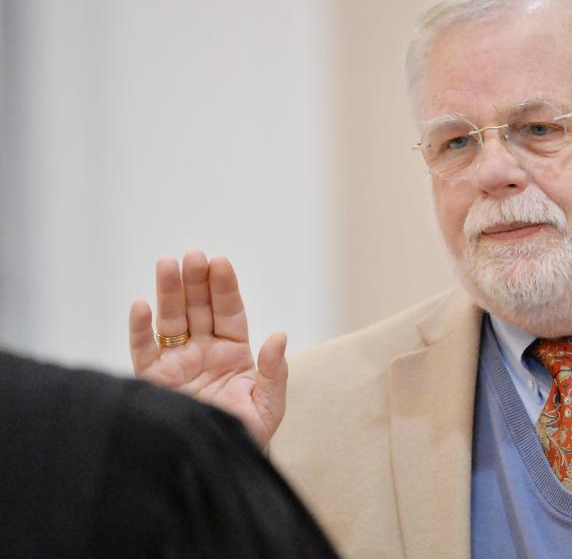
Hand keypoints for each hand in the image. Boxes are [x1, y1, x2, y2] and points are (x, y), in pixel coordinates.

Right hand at [129, 250, 286, 446]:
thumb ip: (275, 373)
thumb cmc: (244, 438)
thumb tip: (279, 336)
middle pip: (198, 309)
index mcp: (233, 353)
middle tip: (193, 255)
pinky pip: (143, 352)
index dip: (224, 288)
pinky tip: (141, 306)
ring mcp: (177, 364)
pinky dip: (139, 330)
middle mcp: (203, 352)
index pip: (229, 312)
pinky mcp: (153, 382)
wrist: (215, 468)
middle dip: (195, 281)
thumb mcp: (268, 406)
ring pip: (170, 321)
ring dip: (168, 293)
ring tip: (166, 264)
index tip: (220, 262)